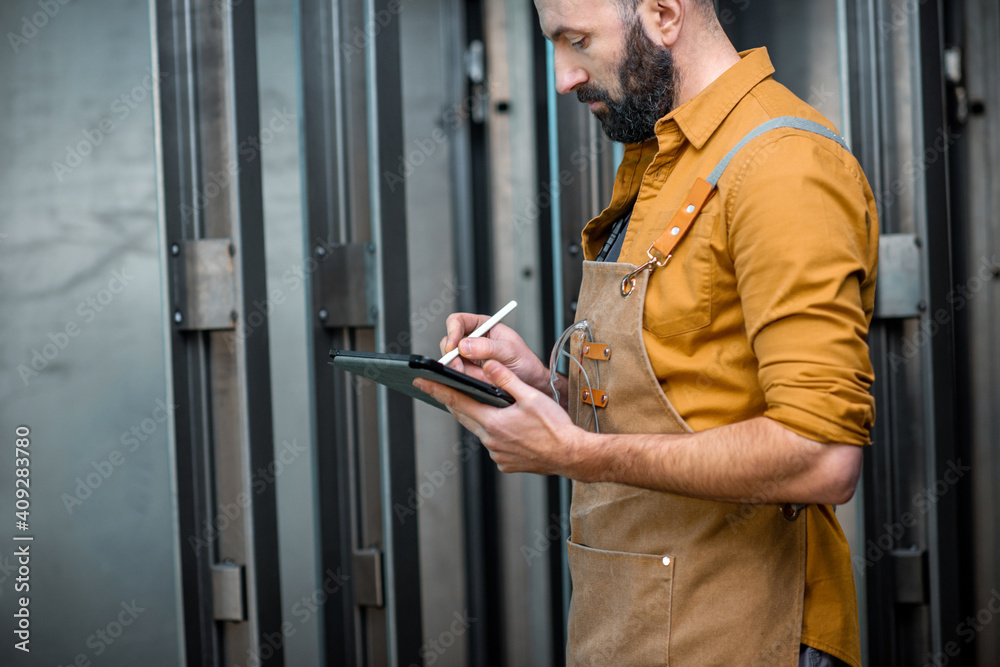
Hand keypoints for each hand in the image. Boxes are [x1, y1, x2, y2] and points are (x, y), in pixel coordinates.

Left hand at [414, 360, 584, 475]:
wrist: (571, 455)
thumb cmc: (555, 428)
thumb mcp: (531, 397)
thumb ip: (506, 380)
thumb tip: (487, 364)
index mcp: (493, 422)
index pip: (458, 401)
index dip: (437, 389)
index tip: (421, 380)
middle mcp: (491, 440)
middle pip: (463, 416)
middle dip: (450, 400)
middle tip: (437, 387)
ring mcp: (497, 454)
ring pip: (478, 430)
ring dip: (474, 416)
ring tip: (472, 403)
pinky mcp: (506, 463)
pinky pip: (492, 444)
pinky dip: (491, 432)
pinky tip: (502, 426)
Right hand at [439, 312, 551, 393]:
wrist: (530, 383)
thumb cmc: (525, 362)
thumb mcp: (510, 351)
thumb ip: (488, 347)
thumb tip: (464, 346)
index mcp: (483, 326)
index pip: (458, 321)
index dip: (452, 332)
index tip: (453, 347)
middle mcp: (473, 340)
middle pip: (448, 343)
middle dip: (454, 358)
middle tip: (460, 368)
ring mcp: (469, 357)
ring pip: (452, 362)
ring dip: (464, 371)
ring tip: (484, 376)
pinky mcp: (469, 372)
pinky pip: (458, 375)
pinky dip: (467, 380)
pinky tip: (481, 381)